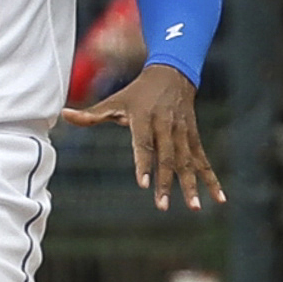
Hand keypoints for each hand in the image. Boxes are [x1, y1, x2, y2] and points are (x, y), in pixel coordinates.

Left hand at [67, 59, 222, 207]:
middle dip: (167, 183)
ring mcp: (183, 133)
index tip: (143, 184)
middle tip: (163, 206)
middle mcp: (166, 126)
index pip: (144, 144)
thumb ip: (91, 114)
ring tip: (194, 208)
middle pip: (167, 158)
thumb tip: (63, 115)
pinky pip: (203, 161)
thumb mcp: (115, 100)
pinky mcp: (193, 137)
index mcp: (145, 119)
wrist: (173, 73)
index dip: (144, 163)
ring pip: (188, 162)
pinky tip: (219, 198)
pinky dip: (212, 179)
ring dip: (191, 185)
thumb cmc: (137, 92)